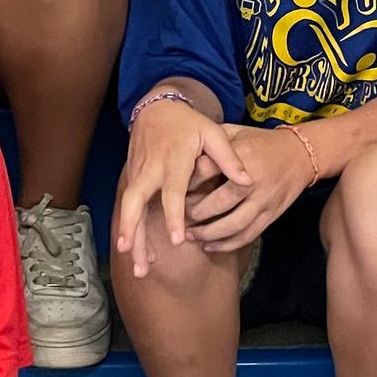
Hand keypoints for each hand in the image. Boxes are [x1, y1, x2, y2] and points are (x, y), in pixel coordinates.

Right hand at [113, 98, 252, 276]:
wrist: (157, 108)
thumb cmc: (188, 123)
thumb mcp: (212, 133)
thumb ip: (229, 158)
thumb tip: (248, 181)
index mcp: (174, 161)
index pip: (171, 192)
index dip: (173, 216)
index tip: (177, 239)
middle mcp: (151, 170)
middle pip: (135, 202)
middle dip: (132, 229)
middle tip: (132, 255)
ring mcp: (139, 175)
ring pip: (128, 209)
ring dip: (129, 238)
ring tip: (136, 268)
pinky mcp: (133, 179)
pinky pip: (130, 208)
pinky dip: (133, 231)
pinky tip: (140, 254)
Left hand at [186, 123, 316, 254]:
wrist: (301, 154)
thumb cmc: (261, 142)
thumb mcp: (236, 132)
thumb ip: (213, 143)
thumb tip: (184, 155)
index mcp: (242, 155)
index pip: (209, 170)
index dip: (189, 182)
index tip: (174, 190)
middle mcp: (254, 180)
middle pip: (221, 202)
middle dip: (197, 213)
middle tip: (180, 218)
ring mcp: (265, 200)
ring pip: (235, 225)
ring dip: (210, 234)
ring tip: (191, 236)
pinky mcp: (271, 214)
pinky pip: (248, 234)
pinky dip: (228, 244)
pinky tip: (211, 245)